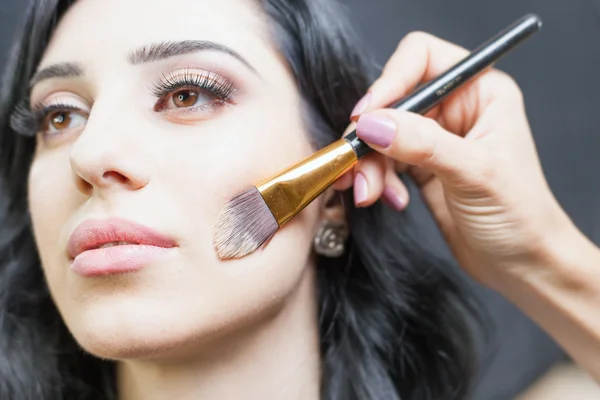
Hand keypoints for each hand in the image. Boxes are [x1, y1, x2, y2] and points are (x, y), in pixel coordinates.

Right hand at [334, 32, 573, 287]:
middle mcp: (456, 109)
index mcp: (481, 92)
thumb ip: (422, 144)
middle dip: (371, 136)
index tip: (365, 116)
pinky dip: (377, 179)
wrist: (521, 265)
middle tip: (356, 167)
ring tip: (369, 194)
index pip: (422, 60)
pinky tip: (392, 200)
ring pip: (382, 134)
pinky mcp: (420, 166)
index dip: (390, 82)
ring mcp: (436, 138)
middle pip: (393, 101)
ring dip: (369, 165)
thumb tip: (372, 123)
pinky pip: (383, 161)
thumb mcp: (474, 173)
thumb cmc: (521, 216)